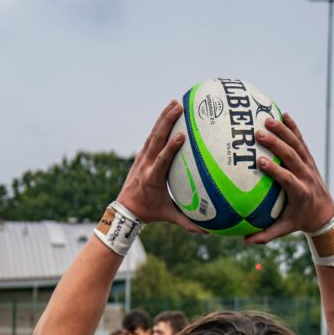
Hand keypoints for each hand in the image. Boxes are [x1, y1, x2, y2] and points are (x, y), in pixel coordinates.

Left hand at [117, 100, 205, 232]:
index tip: (181, 136)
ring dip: (163, 118)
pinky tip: (168, 112)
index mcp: (152, 178)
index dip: (170, 148)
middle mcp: (145, 165)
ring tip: (175, 102)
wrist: (125, 208)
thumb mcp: (167, 216)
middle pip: (155, 140)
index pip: (161, 161)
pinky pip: (152, 136)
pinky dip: (159, 124)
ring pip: (153, 134)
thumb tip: (208, 232)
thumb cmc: (149, 212)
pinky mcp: (141, 155)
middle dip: (166, 123)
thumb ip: (187, 223)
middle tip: (179, 107)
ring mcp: (142, 158)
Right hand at [245, 113, 333, 243]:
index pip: (287, 178)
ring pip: (297, 144)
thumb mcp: (284, 229)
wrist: (325, 213)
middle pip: (292, 156)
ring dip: (283, 131)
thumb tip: (244, 241)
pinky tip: (284, 114)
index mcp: (300, 192)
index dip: (275, 170)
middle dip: (277, 144)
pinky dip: (294, 127)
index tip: (260, 162)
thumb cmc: (300, 221)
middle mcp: (306, 176)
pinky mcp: (309, 159)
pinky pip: (301, 140)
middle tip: (259, 133)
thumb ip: (265, 235)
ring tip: (267, 118)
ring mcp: (309, 165)